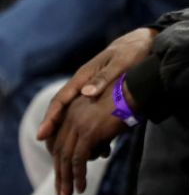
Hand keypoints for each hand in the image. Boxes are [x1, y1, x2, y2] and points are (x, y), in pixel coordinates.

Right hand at [38, 28, 156, 143]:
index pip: (61, 99)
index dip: (51, 117)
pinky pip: (86, 112)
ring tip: (61, 151)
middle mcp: (82, 84)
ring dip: (65, 130)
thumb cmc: (131, 52)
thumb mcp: (121, 62)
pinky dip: (83, 126)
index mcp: (83, 76)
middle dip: (53, 128)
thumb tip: (86, 92)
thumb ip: (104, 77)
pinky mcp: (99, 93)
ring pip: (72, 112)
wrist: (141, 43)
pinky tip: (87, 140)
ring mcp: (90, 89)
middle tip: (46, 148)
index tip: (42, 134)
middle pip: (62, 109)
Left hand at [46, 91, 124, 194]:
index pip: (57, 139)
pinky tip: (82, 187)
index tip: (61, 174)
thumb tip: (102, 153)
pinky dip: (78, 175)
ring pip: (65, 157)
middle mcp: (71, 115)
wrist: (138, 89)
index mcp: (72, 108)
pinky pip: (79, 159)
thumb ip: (99, 134)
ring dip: (67, 179)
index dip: (57, 159)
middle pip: (59, 150)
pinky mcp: (88, 132)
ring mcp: (78, 123)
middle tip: (61, 191)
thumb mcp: (107, 116)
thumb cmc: (129, 101)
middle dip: (59, 173)